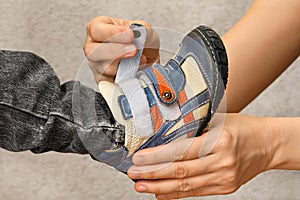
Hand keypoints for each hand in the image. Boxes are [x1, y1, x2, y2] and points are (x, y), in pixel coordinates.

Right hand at [83, 16, 159, 82]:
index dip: (113, 33)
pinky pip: (110, 83)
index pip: (96, 30)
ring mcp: (96, 65)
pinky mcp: (103, 80)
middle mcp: (92, 47)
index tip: (130, 35)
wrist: (146, 55)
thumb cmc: (138, 39)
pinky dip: (124, 78)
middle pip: (92, 51)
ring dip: (123, 65)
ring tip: (138, 59)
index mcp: (97, 27)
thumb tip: (138, 36)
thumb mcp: (142, 28)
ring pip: (103, 68)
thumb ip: (140, 29)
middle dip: (115, 51)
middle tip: (133, 50)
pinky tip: (135, 71)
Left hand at [127, 113, 278, 198]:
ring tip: (141, 186)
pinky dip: (176, 194)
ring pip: (185, 186)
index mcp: (220, 140)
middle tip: (134, 174)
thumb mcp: (217, 120)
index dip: (157, 157)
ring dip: (160, 187)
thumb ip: (193, 128)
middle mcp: (222, 162)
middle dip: (153, 174)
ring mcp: (224, 178)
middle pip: (180, 172)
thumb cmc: (243, 128)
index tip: (138, 159)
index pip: (181, 151)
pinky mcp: (225, 188)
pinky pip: (196, 193)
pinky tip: (161, 194)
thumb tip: (164, 136)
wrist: (268, 144)